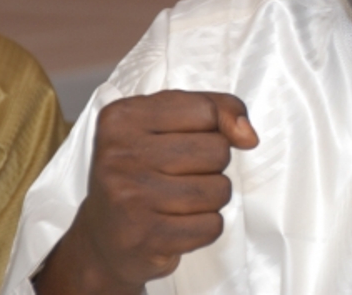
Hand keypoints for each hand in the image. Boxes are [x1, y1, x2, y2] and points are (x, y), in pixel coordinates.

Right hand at [33, 91, 258, 294]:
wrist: (103, 241)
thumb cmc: (144, 172)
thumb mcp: (168, 125)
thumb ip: (215, 110)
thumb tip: (248, 136)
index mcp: (122, 117)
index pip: (206, 110)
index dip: (214, 128)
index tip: (193, 141)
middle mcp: (120, 155)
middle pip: (217, 151)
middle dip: (213, 166)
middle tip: (180, 176)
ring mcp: (130, 198)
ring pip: (220, 189)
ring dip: (211, 198)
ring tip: (179, 201)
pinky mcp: (145, 237)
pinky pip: (212, 225)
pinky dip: (205, 227)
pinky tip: (178, 224)